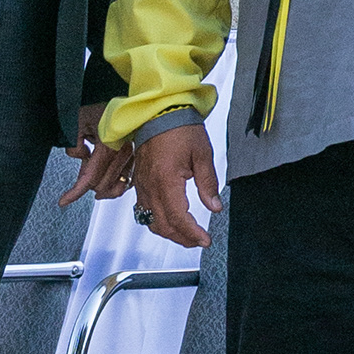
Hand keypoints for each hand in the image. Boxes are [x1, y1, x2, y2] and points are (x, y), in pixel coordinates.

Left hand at [67, 102, 139, 200]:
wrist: (116, 90)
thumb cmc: (97, 101)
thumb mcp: (76, 121)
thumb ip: (74, 143)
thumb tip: (82, 156)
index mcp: (109, 145)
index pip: (91, 177)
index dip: (76, 192)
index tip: (64, 200)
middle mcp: (123, 151)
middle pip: (103, 184)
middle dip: (87, 185)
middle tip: (75, 182)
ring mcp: (132, 153)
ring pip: (118, 185)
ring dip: (102, 187)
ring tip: (90, 183)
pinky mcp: (137, 154)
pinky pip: (128, 178)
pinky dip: (117, 183)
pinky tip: (109, 182)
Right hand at [132, 112, 222, 250]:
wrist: (158, 112)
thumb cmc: (179, 128)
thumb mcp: (202, 154)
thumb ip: (208, 183)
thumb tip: (215, 206)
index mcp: (166, 181)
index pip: (178, 218)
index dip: (192, 233)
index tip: (204, 240)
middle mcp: (150, 187)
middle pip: (163, 225)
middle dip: (181, 238)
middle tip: (198, 241)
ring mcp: (142, 186)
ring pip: (150, 221)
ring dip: (168, 232)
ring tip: (186, 234)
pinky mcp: (139, 182)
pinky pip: (143, 210)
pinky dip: (156, 221)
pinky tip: (169, 220)